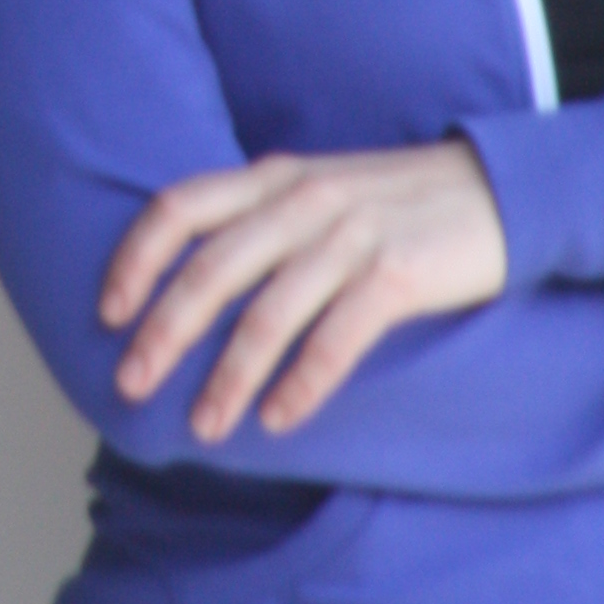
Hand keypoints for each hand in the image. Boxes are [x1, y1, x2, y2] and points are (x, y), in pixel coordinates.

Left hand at [101, 140, 509, 440]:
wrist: (495, 191)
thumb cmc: (393, 202)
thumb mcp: (315, 189)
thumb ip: (259, 219)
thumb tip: (187, 280)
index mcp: (272, 177)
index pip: (179, 208)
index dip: (136, 259)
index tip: (108, 311)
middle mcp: (302, 200)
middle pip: (211, 269)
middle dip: (164, 331)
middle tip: (129, 383)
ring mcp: (350, 236)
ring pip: (268, 313)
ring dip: (229, 377)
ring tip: (204, 426)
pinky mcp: (397, 274)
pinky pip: (336, 338)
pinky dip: (302, 383)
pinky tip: (279, 419)